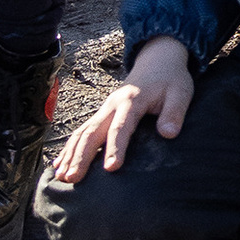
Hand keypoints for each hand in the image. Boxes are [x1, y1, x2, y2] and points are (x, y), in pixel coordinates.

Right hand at [51, 37, 193, 182]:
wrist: (157, 60)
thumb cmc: (170, 80)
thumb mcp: (180, 92)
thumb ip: (174, 112)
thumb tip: (168, 134)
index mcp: (132, 100)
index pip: (121, 127)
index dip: (115, 147)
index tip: (111, 169)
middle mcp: (112, 105)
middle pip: (93, 131)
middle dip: (81, 156)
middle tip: (73, 179)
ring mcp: (104, 110)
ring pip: (82, 133)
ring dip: (70, 155)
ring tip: (62, 177)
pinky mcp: (101, 114)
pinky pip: (81, 132)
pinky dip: (68, 149)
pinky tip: (59, 165)